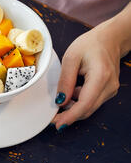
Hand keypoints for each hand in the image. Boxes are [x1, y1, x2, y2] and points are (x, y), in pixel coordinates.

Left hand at [52, 3, 130, 129]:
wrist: (110, 38)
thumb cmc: (90, 44)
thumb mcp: (71, 58)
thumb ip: (65, 80)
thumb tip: (60, 101)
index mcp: (100, 76)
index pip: (85, 104)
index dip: (70, 116)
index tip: (58, 124)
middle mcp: (109, 86)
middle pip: (87, 110)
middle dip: (68, 116)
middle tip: (51, 118)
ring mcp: (110, 90)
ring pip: (89, 107)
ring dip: (73, 106)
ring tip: (64, 91)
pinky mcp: (108, 91)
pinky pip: (91, 102)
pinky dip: (79, 101)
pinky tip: (73, 89)